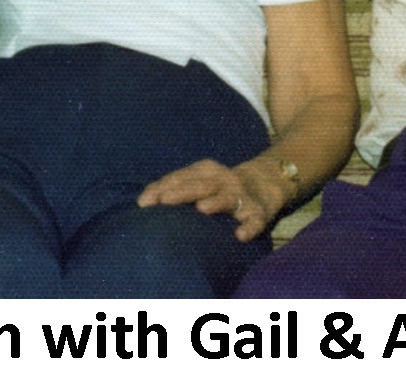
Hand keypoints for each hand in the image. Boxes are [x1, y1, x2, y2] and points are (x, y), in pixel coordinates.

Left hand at [136, 156, 291, 242]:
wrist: (265, 184)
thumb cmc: (218, 186)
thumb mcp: (198, 180)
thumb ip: (172, 187)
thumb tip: (141, 201)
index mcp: (207, 171)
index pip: (182, 177)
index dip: (164, 187)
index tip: (144, 202)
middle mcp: (224, 180)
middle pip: (202, 184)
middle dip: (183, 191)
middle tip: (164, 200)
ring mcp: (242, 195)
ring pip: (228, 198)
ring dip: (216, 202)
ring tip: (202, 209)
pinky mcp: (259, 213)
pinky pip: (255, 221)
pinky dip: (249, 227)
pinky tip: (240, 235)